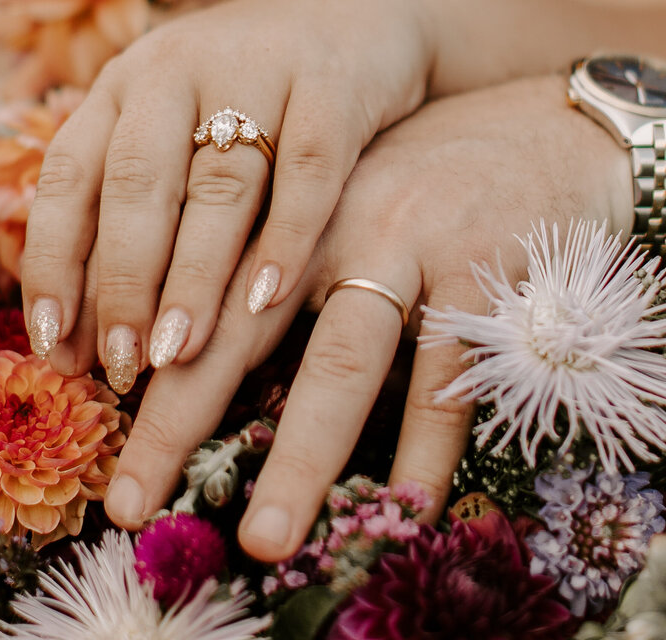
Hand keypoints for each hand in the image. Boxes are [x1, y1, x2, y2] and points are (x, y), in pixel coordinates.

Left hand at [20, 0, 435, 391]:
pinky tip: (266, 299)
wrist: (365, 12)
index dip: (50, 262)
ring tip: (178, 353)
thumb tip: (86, 328)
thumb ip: (140, 205)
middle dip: (121, 282)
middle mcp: (177, 67)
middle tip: (122, 364)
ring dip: (193, 276)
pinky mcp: (332, 85)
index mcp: (126, 83)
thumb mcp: (182, 127)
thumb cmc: (258, 100)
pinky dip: (287, 237)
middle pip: (136, 185)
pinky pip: (307, 171)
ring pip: (217, 186)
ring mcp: (257, 70)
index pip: (68, 176)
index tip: (53, 344)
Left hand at [103, 74, 631, 560]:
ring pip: (342, 362)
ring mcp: (410, 247)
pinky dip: (427, 449)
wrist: (554, 129)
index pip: (199, 309)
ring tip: (267, 537)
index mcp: (289, 216)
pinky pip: (449, 377)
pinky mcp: (483, 270)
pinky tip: (403, 509)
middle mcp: (333, 230)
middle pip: (242, 337)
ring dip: (302, 456)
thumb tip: (212, 372)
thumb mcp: (351, 206)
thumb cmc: (438, 181)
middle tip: (133, 505)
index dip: (149, 389)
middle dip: (181, 426)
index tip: (111, 465)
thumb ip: (289, 270)